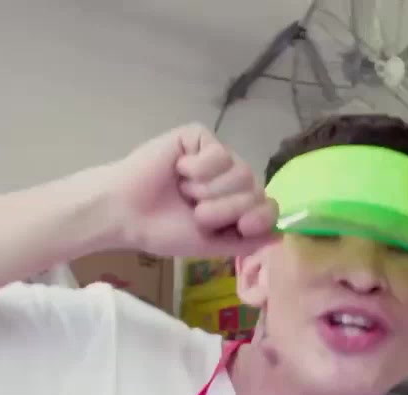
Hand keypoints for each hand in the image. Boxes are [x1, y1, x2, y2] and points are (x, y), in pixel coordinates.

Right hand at [109, 123, 278, 256]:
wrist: (126, 212)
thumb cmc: (163, 230)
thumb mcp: (210, 244)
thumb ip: (246, 242)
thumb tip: (281, 236)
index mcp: (234, 204)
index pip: (267, 205)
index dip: (259, 216)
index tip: (242, 226)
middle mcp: (229, 178)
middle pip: (254, 189)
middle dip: (224, 207)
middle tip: (194, 211)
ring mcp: (216, 156)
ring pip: (239, 170)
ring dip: (208, 190)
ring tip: (183, 191)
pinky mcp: (198, 137)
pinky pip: (218, 152)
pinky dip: (198, 169)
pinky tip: (178, 171)